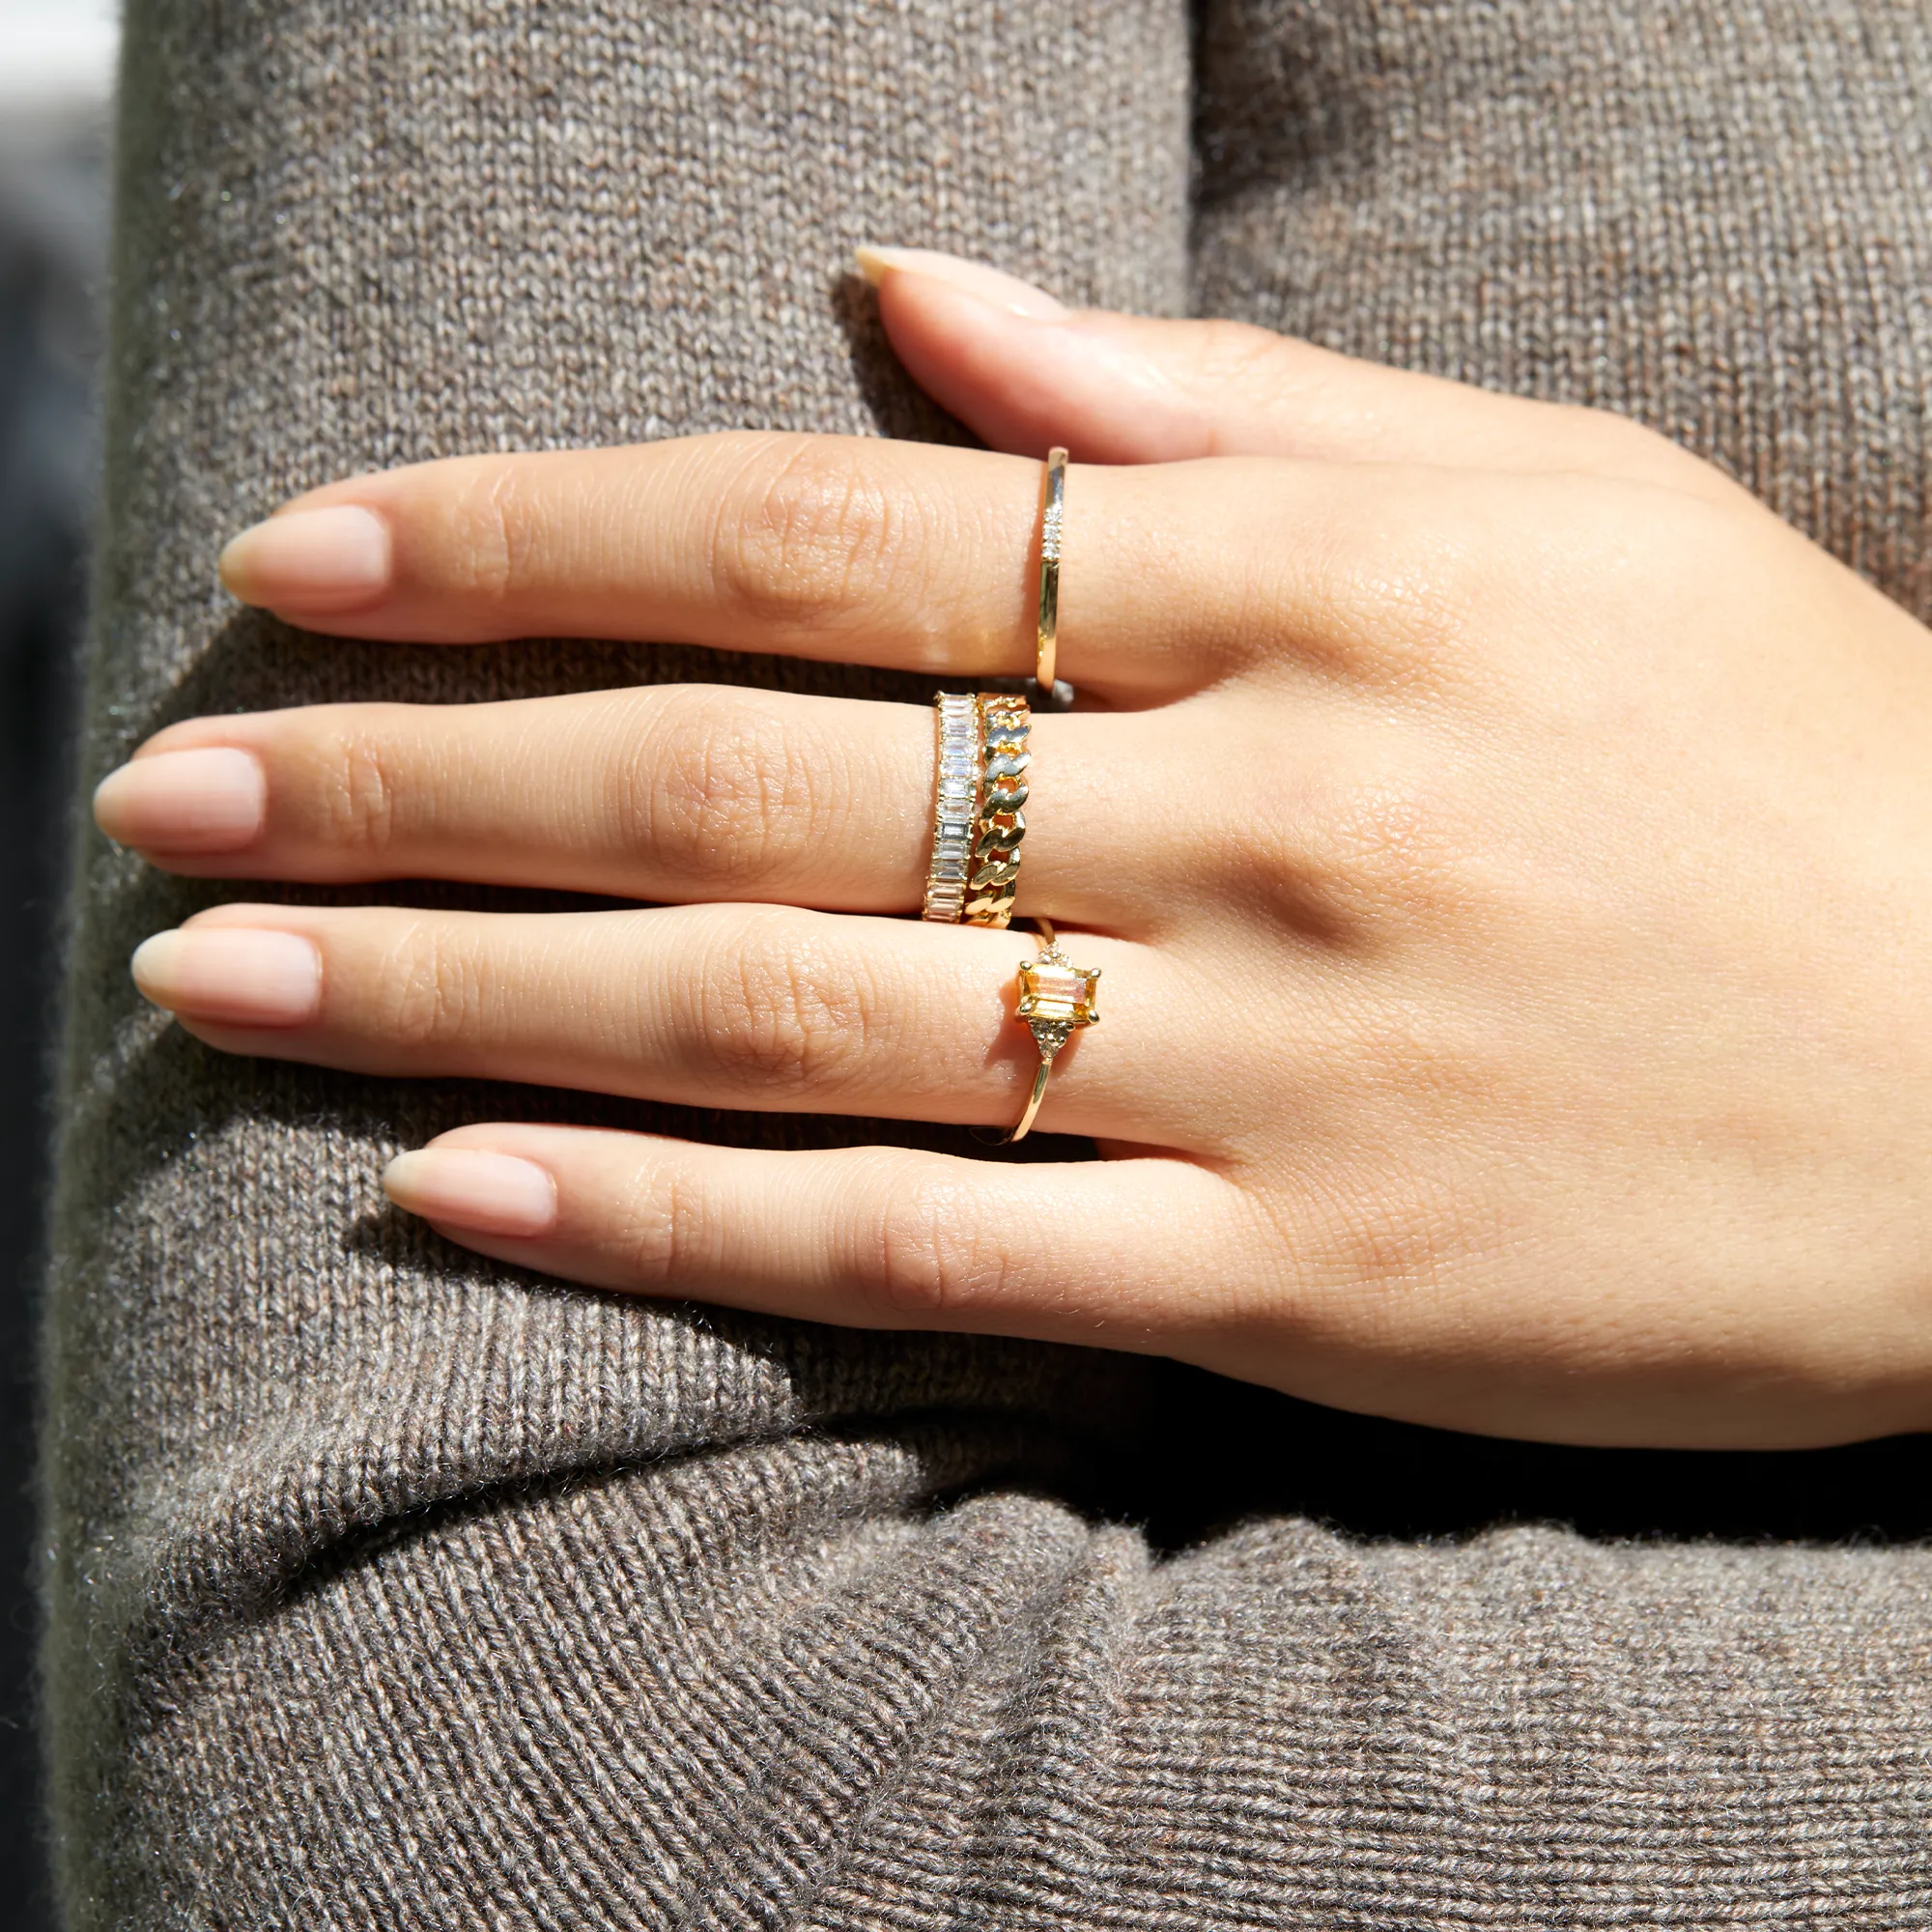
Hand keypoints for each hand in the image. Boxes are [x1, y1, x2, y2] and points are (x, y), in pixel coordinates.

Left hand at [96, 248, 1931, 1448]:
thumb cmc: (1791, 758)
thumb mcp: (1548, 500)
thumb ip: (1213, 405)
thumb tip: (907, 297)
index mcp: (1301, 591)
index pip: (816, 530)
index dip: (527, 538)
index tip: (307, 559)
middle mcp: (1246, 815)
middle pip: (730, 773)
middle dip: (406, 780)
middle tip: (165, 800)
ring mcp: (1260, 1065)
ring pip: (775, 1013)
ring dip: (463, 998)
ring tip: (221, 984)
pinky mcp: (1294, 1283)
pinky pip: (922, 1245)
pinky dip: (677, 1224)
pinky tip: (465, 1201)